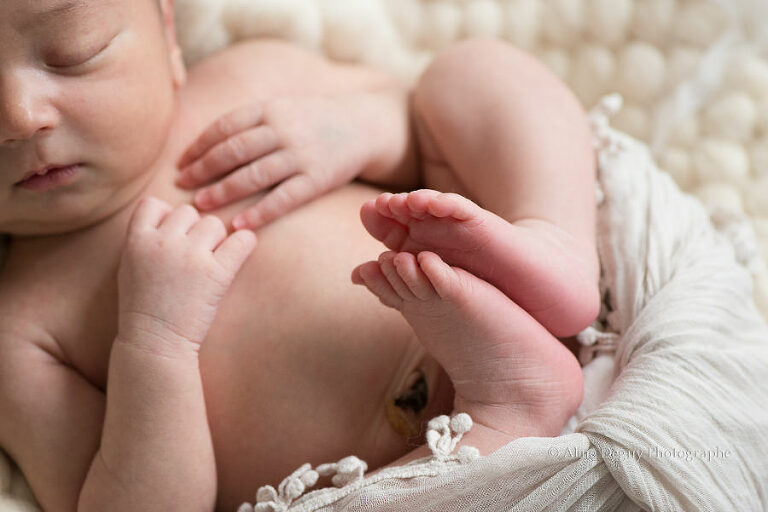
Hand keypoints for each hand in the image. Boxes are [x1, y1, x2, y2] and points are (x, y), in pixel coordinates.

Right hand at [117, 197, 256, 354]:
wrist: (154, 343)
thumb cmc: (143, 308)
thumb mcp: (129, 267)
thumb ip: (145, 240)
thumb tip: (168, 214)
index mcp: (136, 240)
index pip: (153, 204)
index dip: (166, 217)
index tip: (173, 238)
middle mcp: (163, 242)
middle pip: (189, 213)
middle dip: (194, 231)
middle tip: (194, 258)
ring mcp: (190, 256)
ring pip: (215, 224)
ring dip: (217, 241)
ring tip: (210, 265)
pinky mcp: (216, 272)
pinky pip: (242, 240)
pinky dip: (244, 244)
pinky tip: (238, 255)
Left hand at [175, 95, 379, 229]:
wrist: (363, 126)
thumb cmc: (314, 120)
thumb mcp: (283, 108)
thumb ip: (251, 121)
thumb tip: (207, 142)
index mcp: (270, 109)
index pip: (224, 127)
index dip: (199, 145)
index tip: (181, 162)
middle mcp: (283, 130)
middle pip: (233, 151)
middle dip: (203, 169)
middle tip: (181, 185)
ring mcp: (301, 156)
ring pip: (253, 175)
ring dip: (223, 191)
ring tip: (201, 205)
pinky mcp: (316, 179)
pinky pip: (283, 199)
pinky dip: (259, 213)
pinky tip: (240, 225)